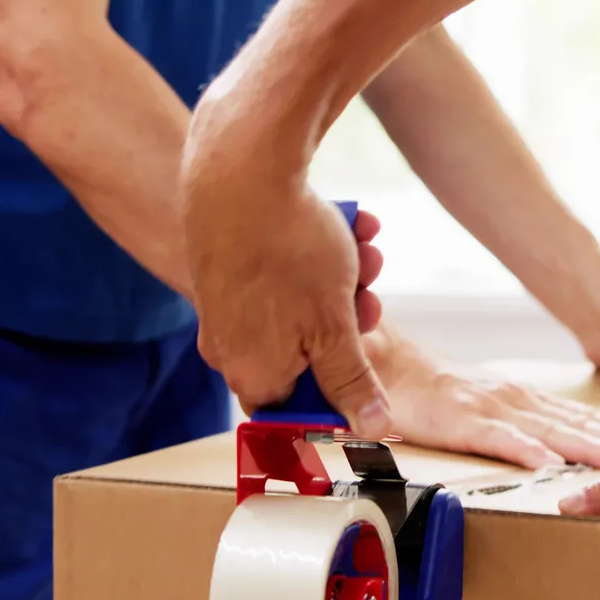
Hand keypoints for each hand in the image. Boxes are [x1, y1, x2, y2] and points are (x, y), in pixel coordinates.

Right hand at [185, 163, 394, 434]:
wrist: (239, 170)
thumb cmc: (285, 253)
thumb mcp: (334, 326)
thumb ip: (352, 381)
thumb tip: (373, 428)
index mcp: (252, 373)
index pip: (296, 408)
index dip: (337, 391)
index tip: (364, 366)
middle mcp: (229, 344)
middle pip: (306, 349)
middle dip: (348, 318)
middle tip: (370, 291)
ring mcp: (226, 301)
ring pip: (301, 303)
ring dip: (344, 278)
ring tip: (364, 246)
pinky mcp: (229, 261)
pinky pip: (282, 270)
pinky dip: (318, 251)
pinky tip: (347, 223)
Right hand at [371, 329, 599, 468]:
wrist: (385, 364)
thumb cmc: (431, 394)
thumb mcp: (484, 409)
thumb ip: (515, 426)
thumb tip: (549, 452)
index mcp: (524, 400)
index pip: (581, 420)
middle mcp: (516, 400)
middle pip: (578, 425)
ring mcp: (491, 408)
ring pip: (550, 430)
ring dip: (589, 446)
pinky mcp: (461, 420)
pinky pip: (498, 437)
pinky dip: (525, 450)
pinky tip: (548, 463)